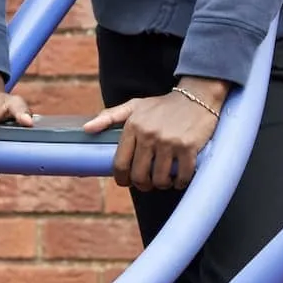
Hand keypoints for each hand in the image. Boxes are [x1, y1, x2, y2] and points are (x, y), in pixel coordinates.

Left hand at [87, 79, 226, 191]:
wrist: (197, 96)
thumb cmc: (163, 105)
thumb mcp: (135, 106)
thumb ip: (110, 116)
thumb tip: (86, 129)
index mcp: (133, 126)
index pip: (120, 163)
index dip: (121, 179)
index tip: (127, 182)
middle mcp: (148, 135)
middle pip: (138, 175)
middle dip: (142, 185)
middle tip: (148, 184)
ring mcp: (169, 141)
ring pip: (159, 179)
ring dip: (162, 185)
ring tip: (165, 181)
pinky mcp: (188, 147)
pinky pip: (182, 175)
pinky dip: (180, 183)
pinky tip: (179, 180)